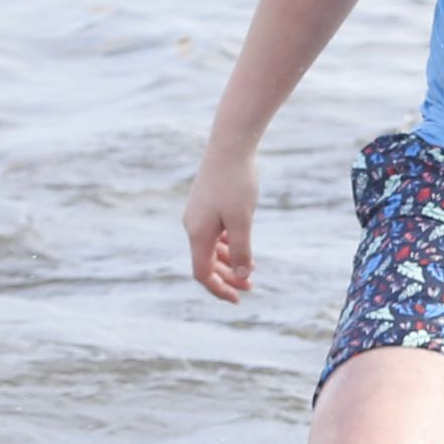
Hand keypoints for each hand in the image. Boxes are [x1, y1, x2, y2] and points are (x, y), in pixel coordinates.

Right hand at [183, 148, 258, 301]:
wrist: (229, 144)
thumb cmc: (236, 182)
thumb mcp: (243, 220)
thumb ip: (242, 250)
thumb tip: (242, 276)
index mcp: (198, 233)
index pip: (202, 273)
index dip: (219, 289)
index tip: (238, 298)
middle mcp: (192, 226)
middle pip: (206, 262)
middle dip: (227, 277)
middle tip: (251, 286)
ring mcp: (197, 214)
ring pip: (210, 248)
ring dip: (229, 261)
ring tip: (251, 267)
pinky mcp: (204, 203)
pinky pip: (213, 233)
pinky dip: (226, 244)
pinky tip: (241, 244)